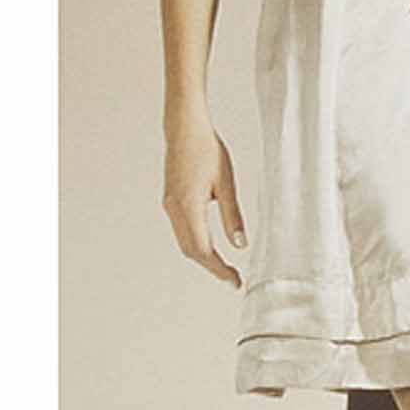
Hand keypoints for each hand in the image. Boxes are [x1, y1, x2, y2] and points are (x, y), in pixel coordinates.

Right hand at [163, 119, 246, 285]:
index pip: (203, 250)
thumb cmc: (207, 149)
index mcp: (188, 206)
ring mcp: (170, 205)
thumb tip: (239, 245)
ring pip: (185, 242)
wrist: (184, 128)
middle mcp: (174, 209)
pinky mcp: (171, 200)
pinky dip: (196, 243)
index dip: (219, 269)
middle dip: (212, 267)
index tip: (235, 282)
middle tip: (233, 279)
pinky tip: (211, 246)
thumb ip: (232, 216)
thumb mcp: (227, 183)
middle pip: (191, 250)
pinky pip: (182, 230)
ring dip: (203, 257)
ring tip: (225, 267)